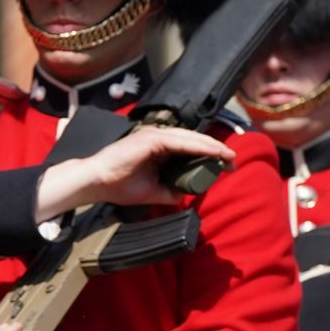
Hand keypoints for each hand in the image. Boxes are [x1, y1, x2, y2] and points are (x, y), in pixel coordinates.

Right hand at [34, 127, 233, 220]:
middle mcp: (158, 137)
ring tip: (228, 156)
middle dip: (216, 151)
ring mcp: (154, 136)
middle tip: (233, 162)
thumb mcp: (152, 192)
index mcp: (158, 148)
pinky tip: (211, 153)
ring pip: (190, 139)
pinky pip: (180, 142)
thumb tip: (188, 194)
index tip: (227, 166)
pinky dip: (197, 147)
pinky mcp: (151, 139)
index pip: (190, 147)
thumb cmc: (118, 185)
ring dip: (211, 147)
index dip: (210, 155)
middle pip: (194, 141)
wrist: (96, 183)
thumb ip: (170, 191)